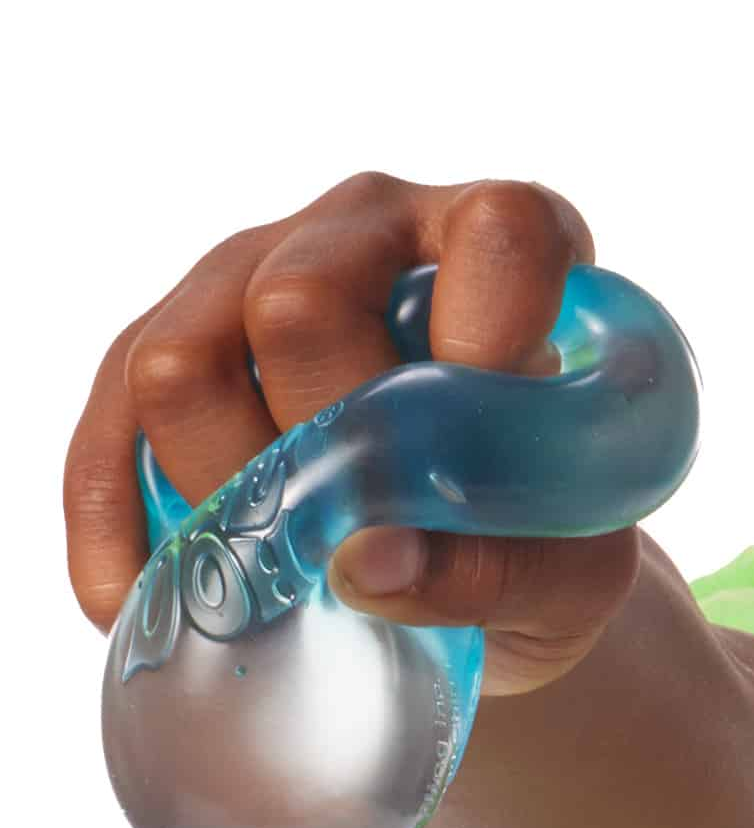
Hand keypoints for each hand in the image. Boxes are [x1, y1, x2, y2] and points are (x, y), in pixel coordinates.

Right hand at [65, 171, 643, 698]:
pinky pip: (108, 428)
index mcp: (511, 242)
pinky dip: (122, 533)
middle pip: (301, 307)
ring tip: (285, 566)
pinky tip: (150, 600)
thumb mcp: (571, 574)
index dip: (488, 334)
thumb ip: (505, 567)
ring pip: (181, 361)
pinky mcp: (161, 341)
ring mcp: (253, 269)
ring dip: (223, 493)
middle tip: (369, 534)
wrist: (471, 565)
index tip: (481, 446)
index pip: (502, 231)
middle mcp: (374, 228)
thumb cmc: (542, 539)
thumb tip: (368, 562)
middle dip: (325, 451)